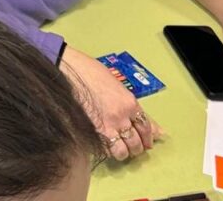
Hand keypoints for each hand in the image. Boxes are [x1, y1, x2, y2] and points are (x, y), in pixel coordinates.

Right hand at [61, 46, 163, 161]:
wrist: (70, 71)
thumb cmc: (91, 72)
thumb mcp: (116, 85)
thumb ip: (132, 106)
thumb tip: (152, 124)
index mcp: (130, 103)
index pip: (146, 127)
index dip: (148, 137)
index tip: (148, 142)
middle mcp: (122, 117)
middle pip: (137, 143)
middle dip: (137, 147)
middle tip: (133, 146)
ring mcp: (107, 127)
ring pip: (123, 152)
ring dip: (123, 152)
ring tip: (120, 148)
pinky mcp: (92, 132)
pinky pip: (106, 150)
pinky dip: (107, 150)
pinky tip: (106, 144)